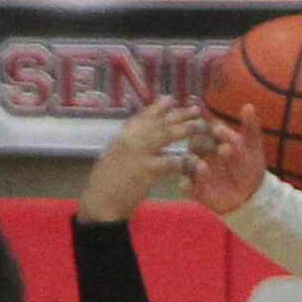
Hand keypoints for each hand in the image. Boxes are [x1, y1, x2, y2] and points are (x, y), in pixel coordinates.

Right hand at [76, 97, 201, 223]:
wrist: (100, 202)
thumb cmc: (106, 184)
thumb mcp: (114, 156)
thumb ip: (126, 145)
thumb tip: (137, 138)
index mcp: (123, 136)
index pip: (143, 116)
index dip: (158, 107)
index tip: (171, 100)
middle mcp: (131, 139)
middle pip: (159, 122)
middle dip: (179, 114)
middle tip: (196, 110)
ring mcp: (139, 153)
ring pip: (167, 135)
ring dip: (186, 129)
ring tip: (201, 126)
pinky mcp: (147, 170)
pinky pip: (171, 162)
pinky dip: (185, 160)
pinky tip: (197, 159)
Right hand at [183, 100, 268, 215]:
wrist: (249, 194)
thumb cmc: (249, 167)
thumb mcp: (253, 147)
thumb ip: (250, 128)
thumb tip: (248, 106)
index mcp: (215, 139)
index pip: (210, 130)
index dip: (214, 132)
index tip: (219, 132)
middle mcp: (203, 151)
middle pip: (195, 144)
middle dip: (204, 146)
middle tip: (218, 151)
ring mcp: (198, 169)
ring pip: (186, 162)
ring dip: (192, 164)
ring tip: (202, 167)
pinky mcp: (195, 188)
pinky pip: (185, 185)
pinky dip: (186, 184)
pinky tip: (188, 185)